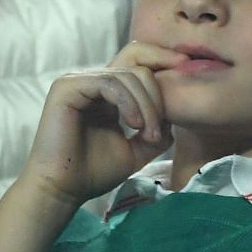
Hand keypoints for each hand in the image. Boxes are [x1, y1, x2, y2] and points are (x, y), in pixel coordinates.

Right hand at [22, 43, 180, 209]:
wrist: (63, 191)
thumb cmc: (93, 173)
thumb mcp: (136, 150)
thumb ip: (156, 129)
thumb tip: (175, 114)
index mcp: (107, 92)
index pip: (138, 62)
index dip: (164, 60)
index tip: (189, 69)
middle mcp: (92, 81)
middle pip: (138, 64)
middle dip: (158, 94)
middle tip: (160, 129)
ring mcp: (78, 81)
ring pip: (128, 75)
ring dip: (147, 105)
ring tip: (148, 134)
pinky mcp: (67, 87)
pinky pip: (109, 83)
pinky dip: (128, 102)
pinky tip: (134, 124)